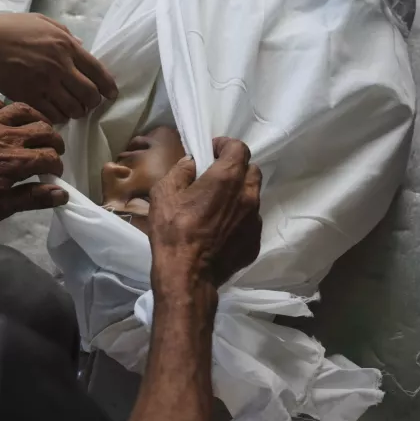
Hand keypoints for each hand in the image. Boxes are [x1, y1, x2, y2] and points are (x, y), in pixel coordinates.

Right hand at [0, 13, 118, 123]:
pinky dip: (58, 118)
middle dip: (93, 102)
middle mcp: (60, 66)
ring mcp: (44, 84)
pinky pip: (51, 115)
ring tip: (72, 110)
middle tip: (89, 104)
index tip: (111, 94)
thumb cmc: (13, 28)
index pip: (97, 71)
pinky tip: (56, 114)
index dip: (108, 86)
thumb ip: (66, 35)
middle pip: (89, 94)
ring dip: (76, 112)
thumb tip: (82, 47)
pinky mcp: (29, 97)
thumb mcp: (44, 22)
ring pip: (73, 108)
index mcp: (66, 46)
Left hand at [0, 98, 68, 220]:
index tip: (52, 173)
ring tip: (36, 126)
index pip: (51, 158)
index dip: (56, 166)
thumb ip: (31, 199)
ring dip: (35, 118)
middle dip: (54, 141)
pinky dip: (4, 108)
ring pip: (24, 110)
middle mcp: (10, 136)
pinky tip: (4, 116)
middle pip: (45, 130)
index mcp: (18, 161)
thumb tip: (62, 194)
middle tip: (52, 149)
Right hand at [147, 138, 261, 289]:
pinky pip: (250, 221)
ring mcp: (254, 220)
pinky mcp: (254, 241)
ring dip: (238, 194)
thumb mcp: (164, 193)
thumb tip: (191, 163)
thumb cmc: (173, 230)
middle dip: (235, 168)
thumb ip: (180, 171)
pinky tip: (220, 229)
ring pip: (252, 197)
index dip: (225, 145)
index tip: (210, 152)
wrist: (187, 275)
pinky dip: (239, 218)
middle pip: (251, 170)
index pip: (239, 148)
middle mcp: (247, 195)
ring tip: (218, 205)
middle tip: (215, 177)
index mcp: (227, 178)